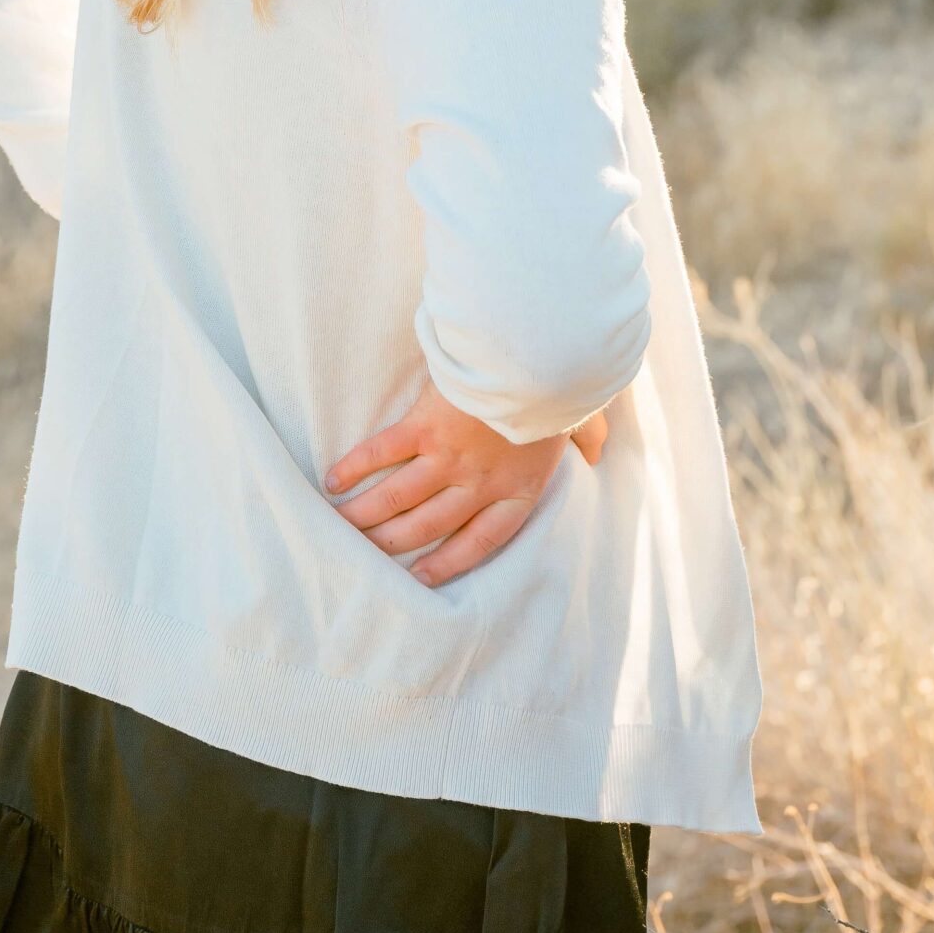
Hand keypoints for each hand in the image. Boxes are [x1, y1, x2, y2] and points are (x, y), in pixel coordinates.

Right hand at [321, 374, 608, 587]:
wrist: (540, 355)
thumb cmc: (563, 386)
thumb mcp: (584, 420)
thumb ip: (590, 440)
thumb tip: (599, 453)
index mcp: (519, 490)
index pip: (480, 542)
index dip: (448, 564)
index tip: (419, 577)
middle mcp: (479, 484)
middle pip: (428, 526)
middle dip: (392, 544)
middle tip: (364, 555)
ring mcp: (448, 458)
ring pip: (398, 499)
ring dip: (365, 516)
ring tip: (341, 527)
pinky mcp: (424, 427)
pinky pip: (382, 453)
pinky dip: (355, 468)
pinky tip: (334, 480)